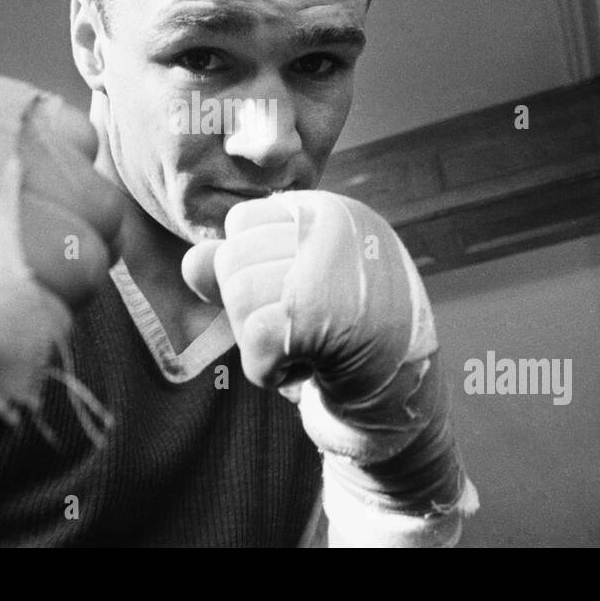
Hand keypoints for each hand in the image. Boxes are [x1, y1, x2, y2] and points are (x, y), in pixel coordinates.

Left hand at [182, 190, 441, 462]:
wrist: (408, 391)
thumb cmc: (351, 333)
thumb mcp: (299, 284)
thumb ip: (243, 264)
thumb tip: (191, 261)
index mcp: (331, 210)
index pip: (241, 222)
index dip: (251, 267)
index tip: (293, 295)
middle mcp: (332, 228)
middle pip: (233, 260)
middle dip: (250, 308)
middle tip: (299, 327)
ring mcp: (325, 271)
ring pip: (237, 299)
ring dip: (261, 341)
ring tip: (306, 344)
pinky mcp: (315, 319)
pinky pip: (251, 344)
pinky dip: (269, 370)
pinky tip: (308, 368)